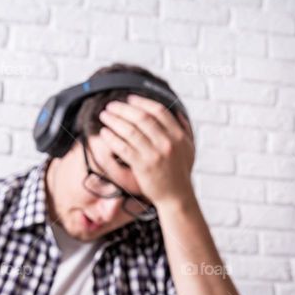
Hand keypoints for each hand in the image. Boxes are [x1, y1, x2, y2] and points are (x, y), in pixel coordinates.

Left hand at [96, 93, 194, 208]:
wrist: (176, 196)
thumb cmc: (180, 173)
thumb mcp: (189, 149)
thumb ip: (185, 129)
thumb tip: (178, 112)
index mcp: (178, 135)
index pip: (158, 111)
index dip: (141, 102)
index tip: (129, 99)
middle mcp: (167, 143)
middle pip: (142, 118)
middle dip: (123, 109)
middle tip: (111, 105)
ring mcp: (154, 154)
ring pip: (130, 131)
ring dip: (114, 120)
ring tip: (104, 116)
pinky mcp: (142, 166)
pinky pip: (123, 148)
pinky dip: (112, 138)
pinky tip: (104, 133)